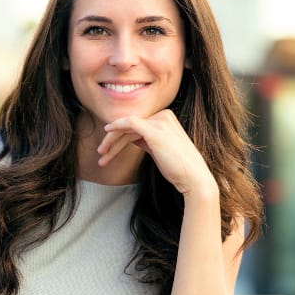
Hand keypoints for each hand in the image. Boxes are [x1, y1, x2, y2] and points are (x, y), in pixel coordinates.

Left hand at [98, 110, 216, 195]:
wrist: (194, 178)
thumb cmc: (178, 168)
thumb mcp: (160, 149)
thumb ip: (147, 139)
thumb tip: (130, 137)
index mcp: (167, 118)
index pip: (137, 125)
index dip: (120, 137)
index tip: (108, 151)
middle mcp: (164, 116)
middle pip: (130, 126)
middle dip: (113, 140)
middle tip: (100, 153)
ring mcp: (160, 122)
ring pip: (127, 126)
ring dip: (111, 141)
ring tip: (101, 156)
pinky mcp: (155, 130)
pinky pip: (130, 123)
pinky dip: (116, 126)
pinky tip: (106, 131)